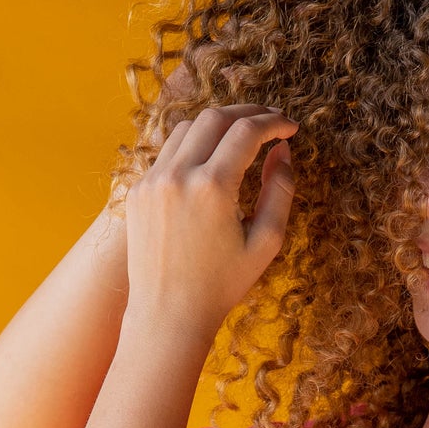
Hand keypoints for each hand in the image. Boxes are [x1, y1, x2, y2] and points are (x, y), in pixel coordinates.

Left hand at [121, 103, 296, 340]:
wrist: (167, 314)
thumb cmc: (221, 285)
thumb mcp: (265, 243)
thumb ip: (279, 191)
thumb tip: (283, 152)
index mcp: (212, 187)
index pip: (247, 131)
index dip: (274, 122)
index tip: (290, 127)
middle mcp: (178, 175)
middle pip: (216, 117)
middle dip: (247, 113)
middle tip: (269, 121)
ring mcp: (152, 180)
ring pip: (188, 128)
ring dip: (217, 124)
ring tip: (240, 136)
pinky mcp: (138, 190)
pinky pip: (167, 153)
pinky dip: (193, 147)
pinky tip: (210, 160)